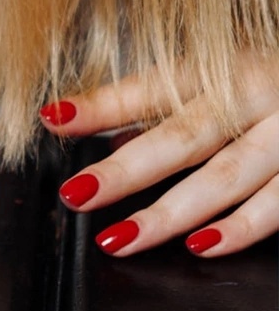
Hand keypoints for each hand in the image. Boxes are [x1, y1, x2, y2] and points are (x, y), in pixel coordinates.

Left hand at [40, 56, 278, 258]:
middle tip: (76, 195)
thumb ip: (160, 102)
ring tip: (122, 237)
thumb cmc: (274, 78)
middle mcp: (255, 93)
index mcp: (224, 65)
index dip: (101, 104)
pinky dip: (242, 227)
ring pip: (226, 176)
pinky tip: (203, 245)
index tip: (53, 119)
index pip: (153, 86)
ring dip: (171, 212)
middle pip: (183, 136)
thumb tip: (94, 126)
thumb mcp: (221, 73)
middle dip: (125, 170)